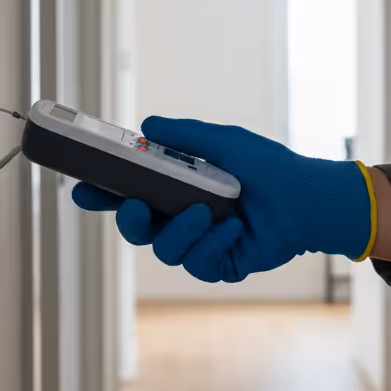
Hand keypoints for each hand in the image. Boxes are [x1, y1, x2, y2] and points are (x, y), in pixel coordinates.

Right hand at [72, 116, 371, 282]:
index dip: (101, 195)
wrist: (309, 198)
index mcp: (176, 188)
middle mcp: (182, 217)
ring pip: (164, 251)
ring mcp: (199, 244)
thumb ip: (185, 136)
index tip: (80, 190)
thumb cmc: (270, 167)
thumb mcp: (224, 142)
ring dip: (181, 232)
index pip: (128, 193)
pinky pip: (198, 265)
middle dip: (131, 221)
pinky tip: (235, 228)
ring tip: (208, 213)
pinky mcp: (220, 265)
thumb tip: (146, 125)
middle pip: (136, 229)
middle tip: (139, 206)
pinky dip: (214, 245)